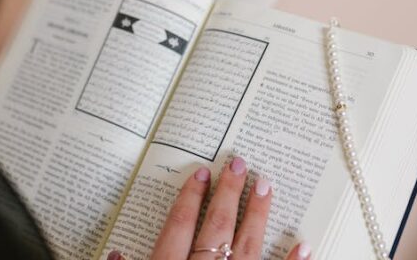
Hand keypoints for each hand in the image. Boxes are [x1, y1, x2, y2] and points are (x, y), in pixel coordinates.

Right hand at [108, 157, 310, 259]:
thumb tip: (114, 256)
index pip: (178, 228)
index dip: (189, 198)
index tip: (201, 175)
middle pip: (215, 230)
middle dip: (228, 195)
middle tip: (239, 166)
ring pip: (247, 248)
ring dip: (258, 216)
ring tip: (267, 187)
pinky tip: (302, 245)